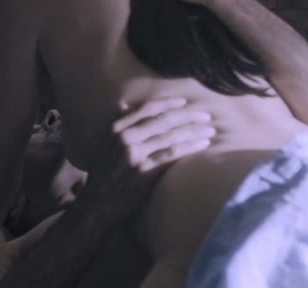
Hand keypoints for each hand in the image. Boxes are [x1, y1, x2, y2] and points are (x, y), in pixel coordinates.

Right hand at [83, 97, 215, 218]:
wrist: (97, 204)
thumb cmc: (104, 175)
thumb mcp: (105, 146)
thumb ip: (117, 126)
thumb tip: (125, 106)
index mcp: (116, 129)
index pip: (147, 109)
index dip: (168, 103)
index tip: (184, 102)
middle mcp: (125, 138)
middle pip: (163, 120)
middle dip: (188, 116)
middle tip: (205, 116)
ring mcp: (134, 154)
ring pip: (170, 136)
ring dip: (193, 131)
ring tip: (210, 130)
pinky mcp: (144, 171)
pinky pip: (172, 154)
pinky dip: (190, 147)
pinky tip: (203, 145)